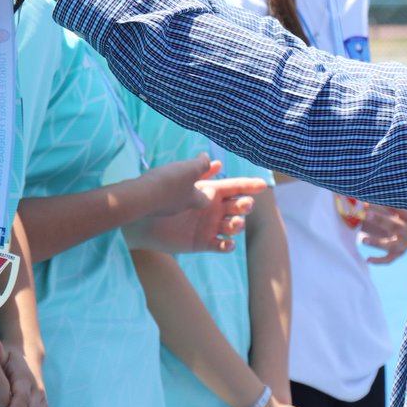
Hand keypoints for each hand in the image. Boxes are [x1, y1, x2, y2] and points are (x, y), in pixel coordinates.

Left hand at [126, 155, 263, 252]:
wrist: (142, 214)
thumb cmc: (163, 190)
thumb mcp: (184, 174)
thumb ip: (201, 168)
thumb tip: (214, 160)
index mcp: (210, 190)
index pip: (235, 187)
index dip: (249, 186)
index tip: (263, 185)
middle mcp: (212, 208)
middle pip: (237, 206)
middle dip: (244, 205)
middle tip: (244, 205)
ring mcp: (208, 225)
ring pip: (232, 226)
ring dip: (237, 225)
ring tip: (234, 223)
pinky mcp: (201, 242)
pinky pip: (220, 245)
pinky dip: (226, 245)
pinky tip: (227, 243)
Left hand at [361, 204, 406, 264]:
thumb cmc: (403, 213)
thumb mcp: (400, 207)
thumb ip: (385, 203)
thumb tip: (364, 201)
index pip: (399, 209)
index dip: (386, 204)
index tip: (372, 199)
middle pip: (395, 225)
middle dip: (380, 220)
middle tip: (366, 214)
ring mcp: (406, 244)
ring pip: (392, 245)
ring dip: (377, 243)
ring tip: (363, 240)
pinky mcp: (400, 253)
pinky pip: (390, 259)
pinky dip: (379, 260)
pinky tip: (367, 259)